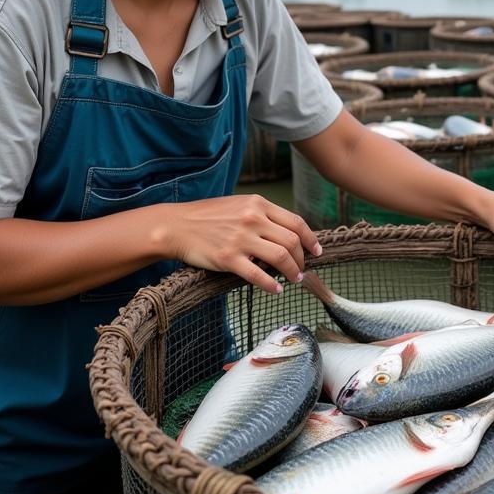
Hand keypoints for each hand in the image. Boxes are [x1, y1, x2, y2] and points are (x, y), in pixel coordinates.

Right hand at [157, 195, 321, 293]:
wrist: (177, 226)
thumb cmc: (207, 217)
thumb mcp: (239, 205)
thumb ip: (262, 215)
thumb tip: (286, 233)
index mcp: (257, 204)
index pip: (296, 222)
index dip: (311, 239)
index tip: (316, 250)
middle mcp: (253, 219)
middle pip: (292, 241)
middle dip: (302, 259)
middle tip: (302, 270)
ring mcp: (241, 239)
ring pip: (281, 258)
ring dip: (293, 272)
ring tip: (294, 279)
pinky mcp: (229, 259)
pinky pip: (259, 276)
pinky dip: (272, 285)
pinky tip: (276, 289)